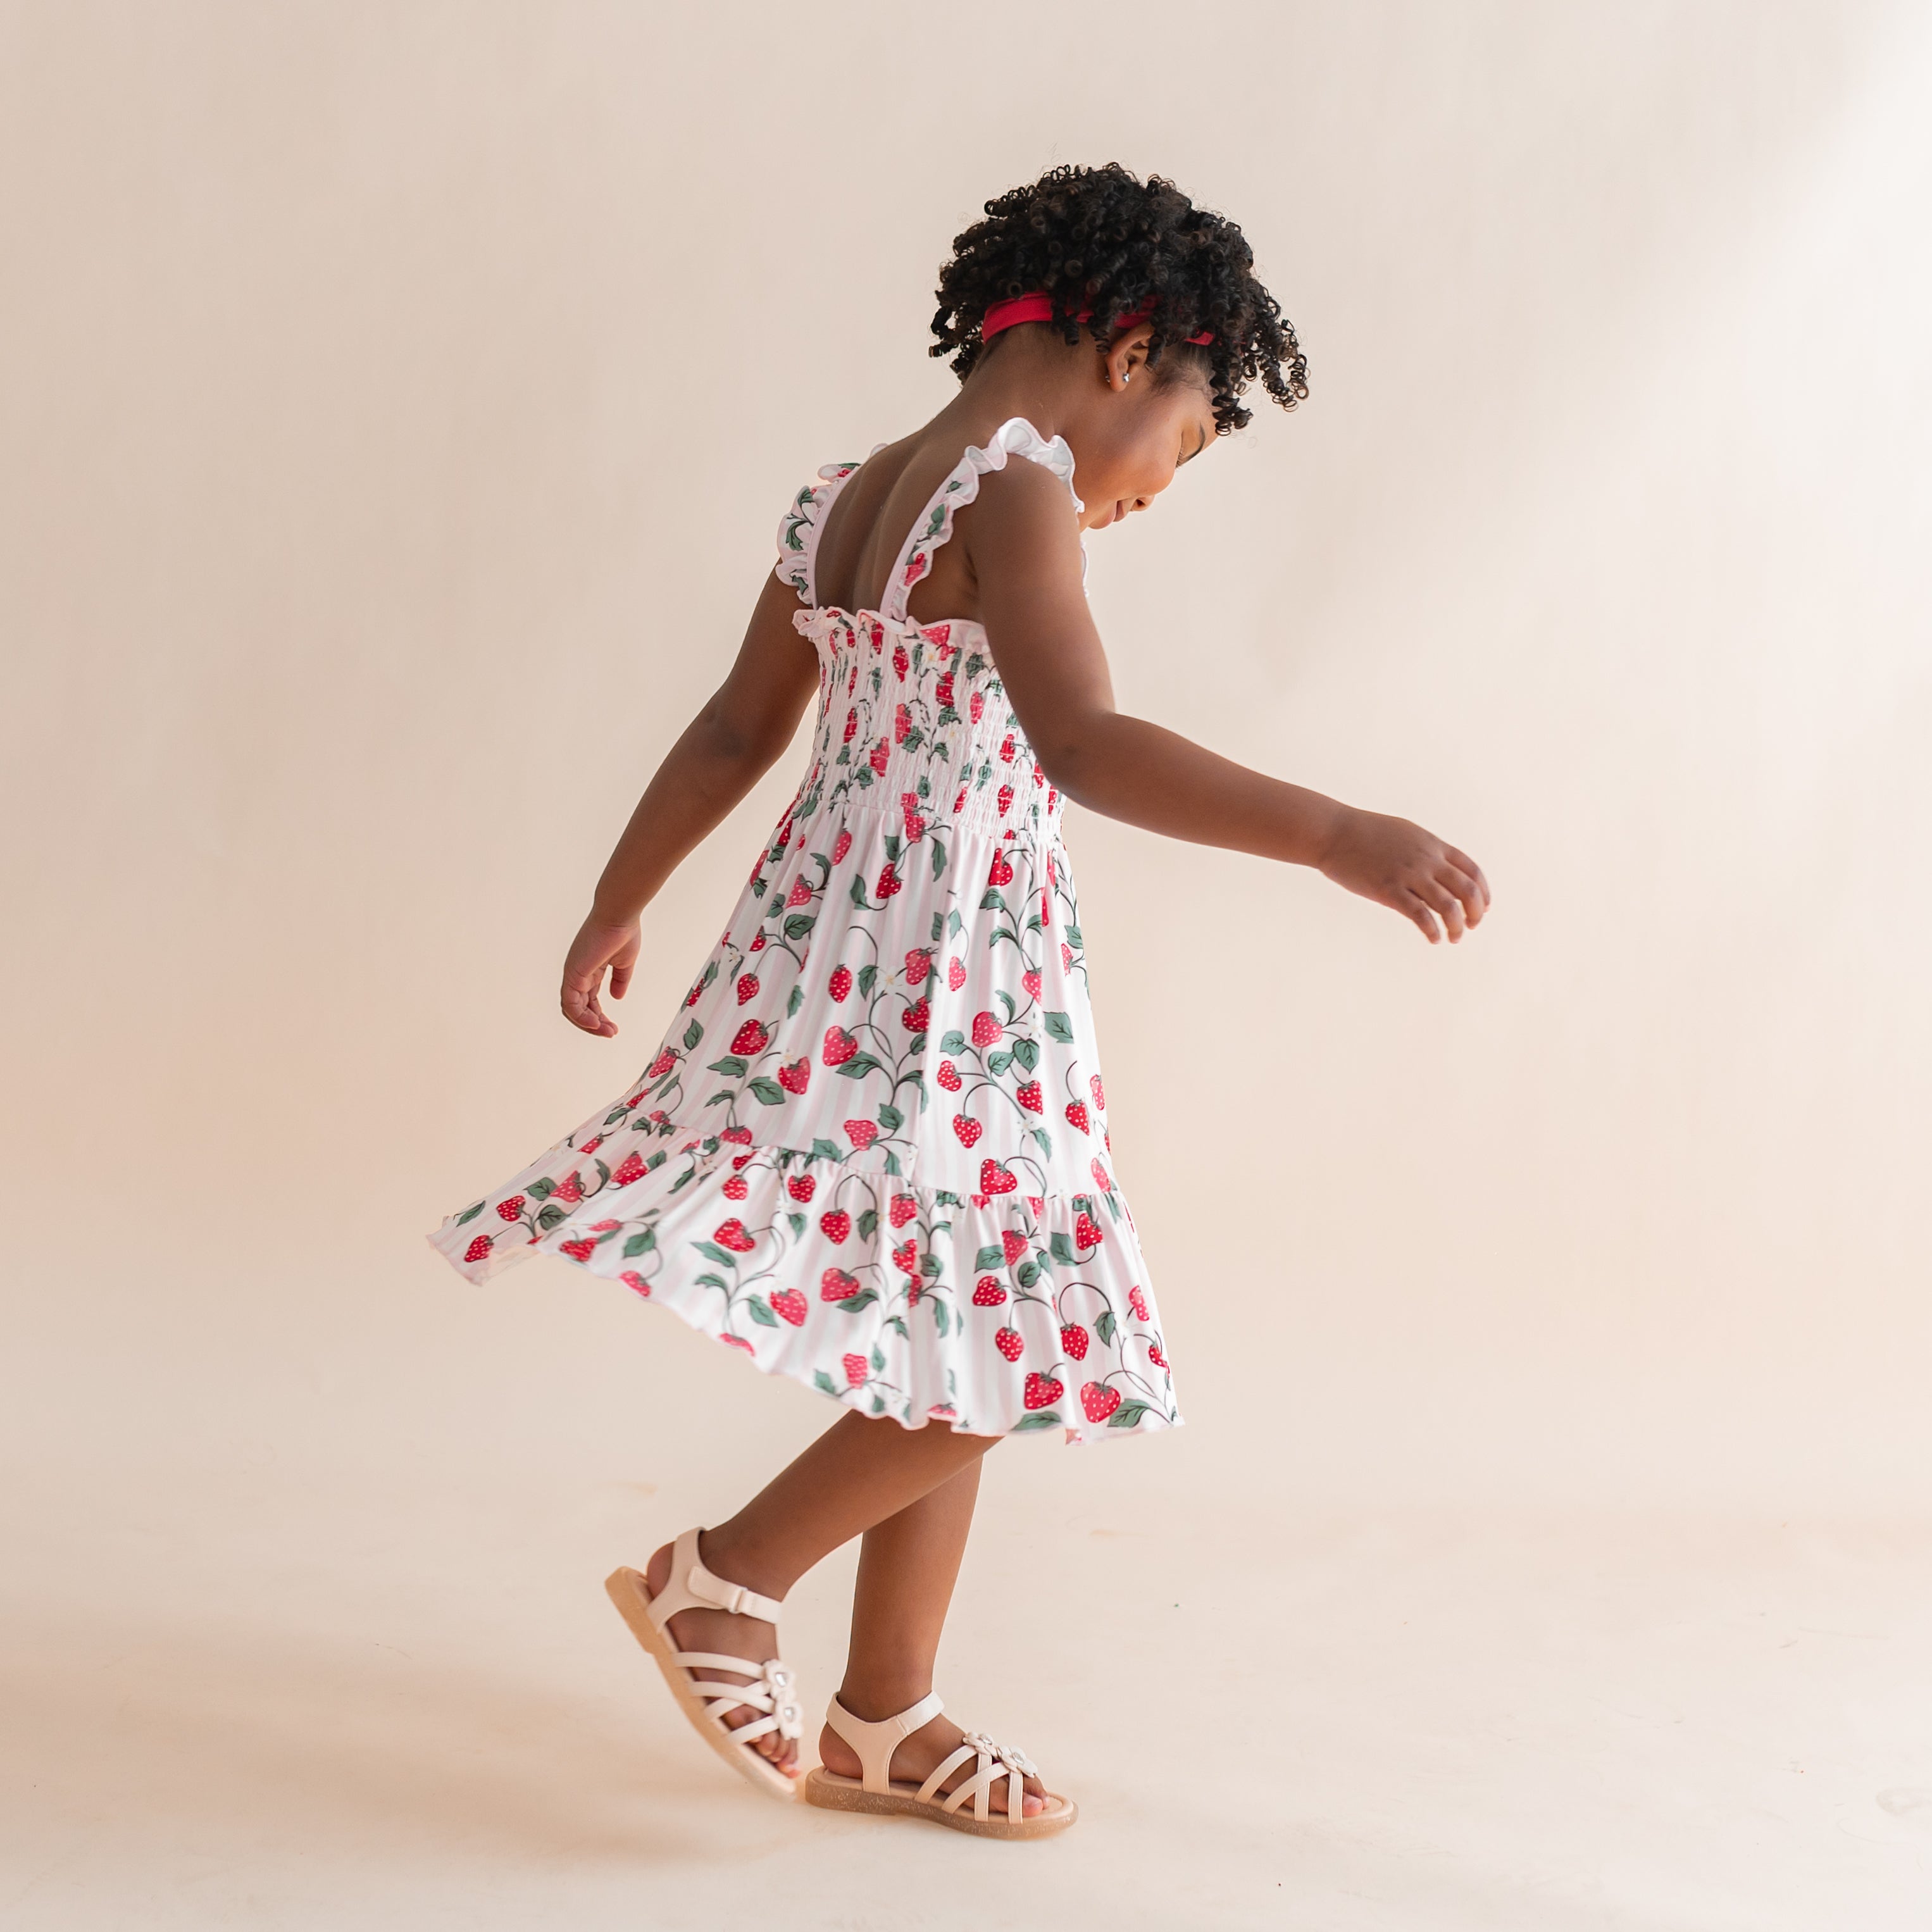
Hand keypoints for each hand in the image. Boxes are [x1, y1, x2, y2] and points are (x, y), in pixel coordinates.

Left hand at [561, 913, 640, 1034]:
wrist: (619, 916)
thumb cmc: (623, 932)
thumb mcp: (624, 962)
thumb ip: (620, 980)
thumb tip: (617, 997)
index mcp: (589, 970)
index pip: (588, 1001)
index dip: (599, 1017)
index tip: (613, 1028)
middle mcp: (577, 973)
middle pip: (577, 1008)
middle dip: (593, 1025)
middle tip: (610, 1033)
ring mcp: (573, 973)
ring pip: (571, 1009)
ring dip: (588, 1024)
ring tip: (606, 1031)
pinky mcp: (573, 973)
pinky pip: (571, 1002)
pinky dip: (581, 1016)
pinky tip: (596, 1023)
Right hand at [1317, 808, 1489, 942]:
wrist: (1333, 832)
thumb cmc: (1363, 833)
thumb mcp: (1404, 834)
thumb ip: (1424, 851)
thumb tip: (1435, 867)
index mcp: (1433, 845)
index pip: (1472, 870)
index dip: (1482, 892)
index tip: (1482, 907)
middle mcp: (1427, 860)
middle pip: (1467, 890)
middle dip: (1475, 913)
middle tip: (1470, 926)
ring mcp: (1409, 875)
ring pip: (1448, 906)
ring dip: (1456, 927)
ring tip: (1453, 938)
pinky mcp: (1389, 890)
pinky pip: (1420, 916)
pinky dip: (1432, 931)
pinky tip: (1433, 938)